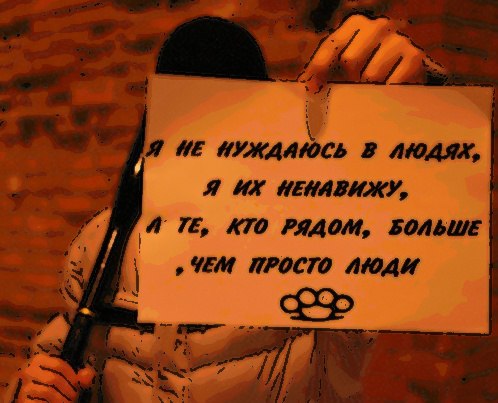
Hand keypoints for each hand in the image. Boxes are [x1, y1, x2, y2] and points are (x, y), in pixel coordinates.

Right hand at [17, 354, 94, 401]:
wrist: (39, 399)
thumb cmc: (57, 386)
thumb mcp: (71, 378)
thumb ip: (82, 376)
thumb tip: (88, 375)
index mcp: (39, 359)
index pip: (59, 364)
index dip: (72, 375)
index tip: (78, 384)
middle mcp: (28, 370)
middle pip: (54, 379)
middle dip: (68, 389)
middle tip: (75, 396)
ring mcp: (24, 385)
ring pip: (47, 391)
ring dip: (62, 399)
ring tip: (67, 402)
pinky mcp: (23, 400)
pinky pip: (40, 402)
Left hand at [299, 14, 442, 91]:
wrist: (404, 73)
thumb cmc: (363, 71)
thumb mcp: (340, 68)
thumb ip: (320, 73)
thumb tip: (305, 87)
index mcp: (355, 24)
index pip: (331, 46)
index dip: (319, 68)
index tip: (311, 89)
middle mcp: (378, 26)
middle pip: (350, 60)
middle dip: (348, 80)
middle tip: (352, 88)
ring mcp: (399, 39)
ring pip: (370, 75)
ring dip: (367, 90)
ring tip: (370, 90)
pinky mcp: (415, 57)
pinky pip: (391, 84)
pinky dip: (384, 94)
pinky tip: (387, 92)